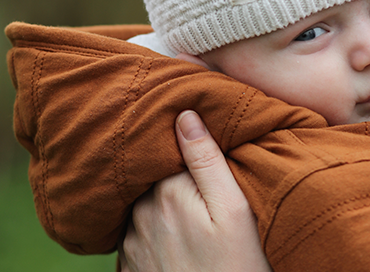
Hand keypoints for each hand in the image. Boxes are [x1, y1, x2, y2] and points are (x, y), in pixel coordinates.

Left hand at [119, 111, 270, 271]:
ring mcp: (132, 242)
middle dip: (170, 168)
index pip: (166, 148)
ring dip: (159, 196)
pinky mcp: (130, 265)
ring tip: (187, 202)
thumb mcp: (234, 207)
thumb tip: (184, 114)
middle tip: (196, 176)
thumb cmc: (239, 263)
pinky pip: (138, 231)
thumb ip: (206, 159)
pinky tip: (176, 229)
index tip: (196, 136)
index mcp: (167, 191)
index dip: (180, 140)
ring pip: (144, 201)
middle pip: (153, 174)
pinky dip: (153, 224)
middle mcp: (141, 213)